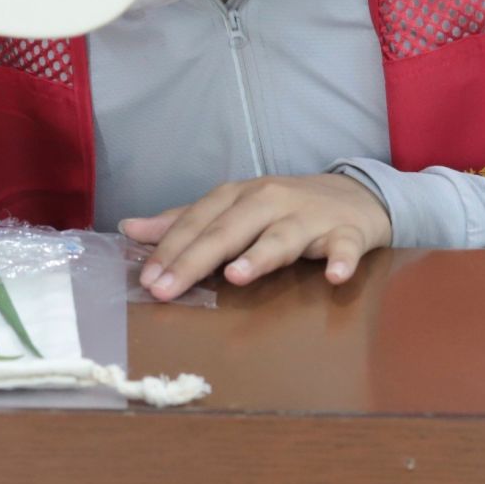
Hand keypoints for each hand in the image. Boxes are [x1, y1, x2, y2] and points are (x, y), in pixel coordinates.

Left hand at [119, 174, 392, 300]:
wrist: (355, 196)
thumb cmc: (283, 207)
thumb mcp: (231, 209)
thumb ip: (183, 222)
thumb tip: (129, 228)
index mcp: (237, 196)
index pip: (197, 222)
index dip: (169, 249)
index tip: (147, 279)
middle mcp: (268, 201)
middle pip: (228, 231)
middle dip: (195, 259)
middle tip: (167, 288)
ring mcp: (308, 217)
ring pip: (281, 236)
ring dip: (259, 255)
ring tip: (236, 275)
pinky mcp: (346, 232)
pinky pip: (344, 247)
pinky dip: (340, 260)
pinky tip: (334, 276)